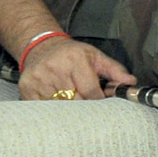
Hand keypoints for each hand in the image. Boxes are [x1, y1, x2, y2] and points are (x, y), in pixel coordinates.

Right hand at [20, 37, 135, 101]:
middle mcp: (55, 68)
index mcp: (75, 59)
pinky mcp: (26, 88)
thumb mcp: (96, 56)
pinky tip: (56, 102)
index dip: (98, 101)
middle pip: (75, 101)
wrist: (41, 47)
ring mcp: (39, 79)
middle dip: (84, 105)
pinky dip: (52, 109)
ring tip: (72, 102)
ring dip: (68, 109)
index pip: (90, 91)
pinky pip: (43, 108)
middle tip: (87, 104)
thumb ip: (115, 70)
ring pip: (59, 107)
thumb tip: (131, 83)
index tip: (101, 103)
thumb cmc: (72, 54)